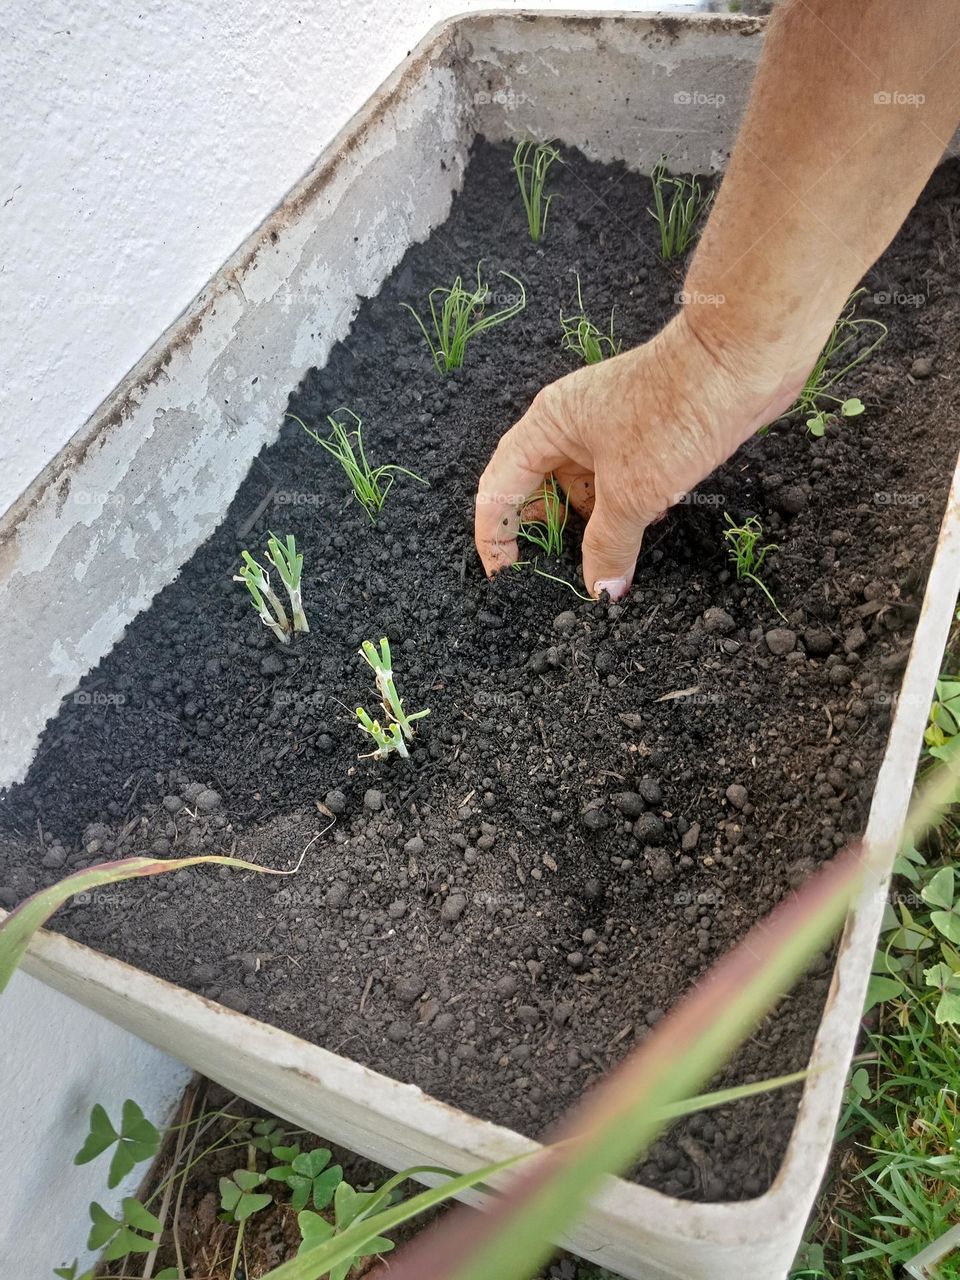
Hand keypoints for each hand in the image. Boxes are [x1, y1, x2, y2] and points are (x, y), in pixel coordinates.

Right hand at [474, 309, 799, 599]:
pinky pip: (617, 482)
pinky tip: (643, 532)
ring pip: (580, 488)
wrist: (744, 357)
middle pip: (536, 490)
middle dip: (545, 534)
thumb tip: (599, 591)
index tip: (508, 579)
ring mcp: (607, 428)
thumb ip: (608, 545)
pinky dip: (622, 511)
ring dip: (589, 526)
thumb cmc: (676, 411)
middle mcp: (569, 425)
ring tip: (604, 561)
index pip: (497, 490)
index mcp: (546, 426)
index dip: (496, 538)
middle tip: (559, 577)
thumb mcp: (633, 493)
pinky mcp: (643, 434)